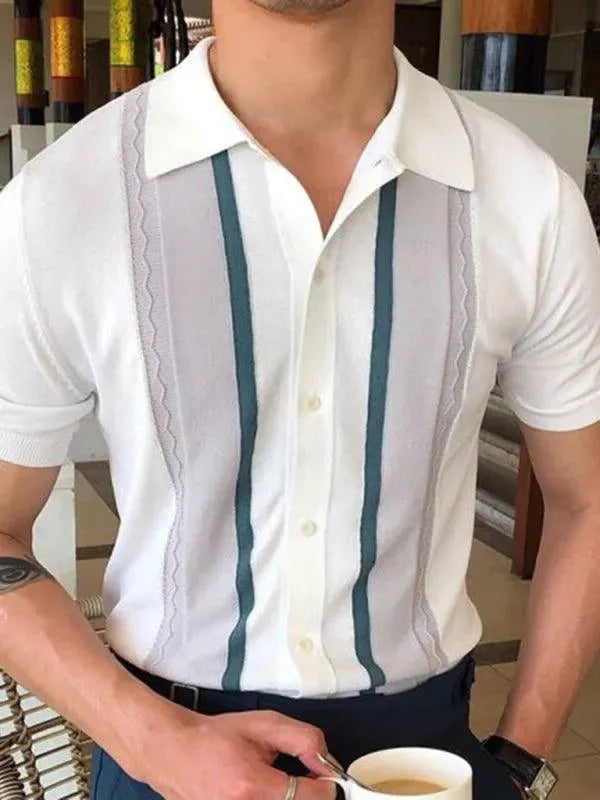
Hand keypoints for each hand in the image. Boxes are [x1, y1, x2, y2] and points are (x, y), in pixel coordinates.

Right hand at [132, 706, 335, 799]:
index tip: (325, 777)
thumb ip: (303, 740)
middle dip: (306, 794)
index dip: (326, 786)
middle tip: (303, 780)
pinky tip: (266, 792)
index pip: (310, 798)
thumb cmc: (216, 736)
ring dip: (289, 798)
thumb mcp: (264, 725)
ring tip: (277, 785)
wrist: (173, 752)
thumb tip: (328, 763)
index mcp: (252, 786)